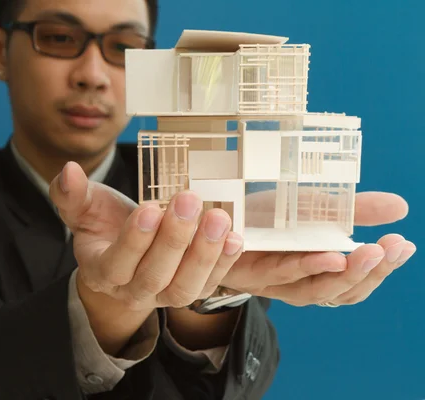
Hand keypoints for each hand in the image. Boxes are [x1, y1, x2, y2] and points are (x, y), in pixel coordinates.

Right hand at [49, 162, 242, 311]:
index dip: (133, 241)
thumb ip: (72, 193)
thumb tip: (69, 171)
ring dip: (203, 254)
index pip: (115, 264)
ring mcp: (163, 295)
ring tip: (218, 218)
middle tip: (188, 201)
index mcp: (101, 271)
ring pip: (183, 289)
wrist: (128, 241)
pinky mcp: (190, 290)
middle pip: (153, 277)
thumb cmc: (105, 221)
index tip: (150, 209)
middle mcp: (131, 291)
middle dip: (173, 239)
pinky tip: (234, 236)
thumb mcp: (85, 205)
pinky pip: (209, 285)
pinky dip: (223, 263)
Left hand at [222, 190, 416, 306]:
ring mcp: (272, 280)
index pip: (355, 283)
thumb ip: (352, 209)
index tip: (403, 246)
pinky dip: (304, 266)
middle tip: (390, 249)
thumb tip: (402, 207)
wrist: (213, 214)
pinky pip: (278, 273)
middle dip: (369, 272)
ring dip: (342, 273)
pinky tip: (326, 254)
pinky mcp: (246, 271)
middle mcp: (297, 282)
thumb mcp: (311, 206)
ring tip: (366, 254)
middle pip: (339, 292)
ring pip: (312, 290)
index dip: (381, 270)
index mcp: (316, 271)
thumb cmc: (263, 217)